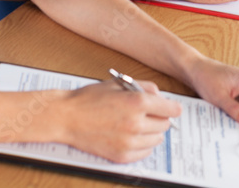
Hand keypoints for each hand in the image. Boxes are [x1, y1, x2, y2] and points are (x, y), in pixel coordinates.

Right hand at [57, 79, 180, 163]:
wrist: (66, 117)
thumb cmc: (89, 98)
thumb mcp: (119, 84)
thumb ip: (145, 87)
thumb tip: (161, 97)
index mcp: (137, 102)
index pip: (172, 109)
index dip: (172, 107)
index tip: (172, 108)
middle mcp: (136, 123)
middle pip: (165, 125)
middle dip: (160, 118)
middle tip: (148, 114)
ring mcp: (129, 142)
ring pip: (157, 140)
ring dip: (152, 132)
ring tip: (137, 124)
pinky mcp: (121, 155)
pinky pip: (145, 153)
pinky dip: (142, 145)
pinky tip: (131, 136)